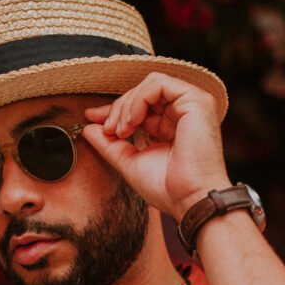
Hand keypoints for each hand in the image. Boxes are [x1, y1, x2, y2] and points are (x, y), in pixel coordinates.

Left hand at [82, 72, 230, 218]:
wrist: (190, 201)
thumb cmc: (168, 189)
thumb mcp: (130, 162)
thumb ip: (109, 144)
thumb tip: (88, 127)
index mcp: (171, 126)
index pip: (140, 106)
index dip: (115, 109)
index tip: (91, 118)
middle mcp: (182, 113)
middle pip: (143, 93)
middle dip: (119, 108)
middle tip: (109, 130)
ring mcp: (191, 105)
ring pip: (150, 84)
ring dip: (128, 104)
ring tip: (122, 129)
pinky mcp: (196, 101)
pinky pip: (159, 84)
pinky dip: (139, 99)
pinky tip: (133, 122)